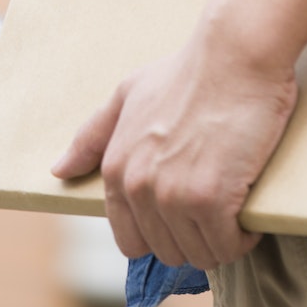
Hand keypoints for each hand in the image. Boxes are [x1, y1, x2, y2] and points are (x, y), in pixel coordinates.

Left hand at [50, 7, 298, 270]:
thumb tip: (58, 170)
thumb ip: (93, 135)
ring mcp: (173, 196)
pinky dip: (242, 235)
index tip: (187, 211)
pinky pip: (227, 245)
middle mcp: (138, 187)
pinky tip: (248, 209)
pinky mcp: (211, 199)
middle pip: (167, 250)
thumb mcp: (131, 93)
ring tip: (235, 203)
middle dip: (194, 235)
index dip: (163, 232)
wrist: (236, 53)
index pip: (131, 239)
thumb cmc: (188, 71)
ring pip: (199, 254)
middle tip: (218, 202)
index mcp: (116, 168)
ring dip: (221, 239)